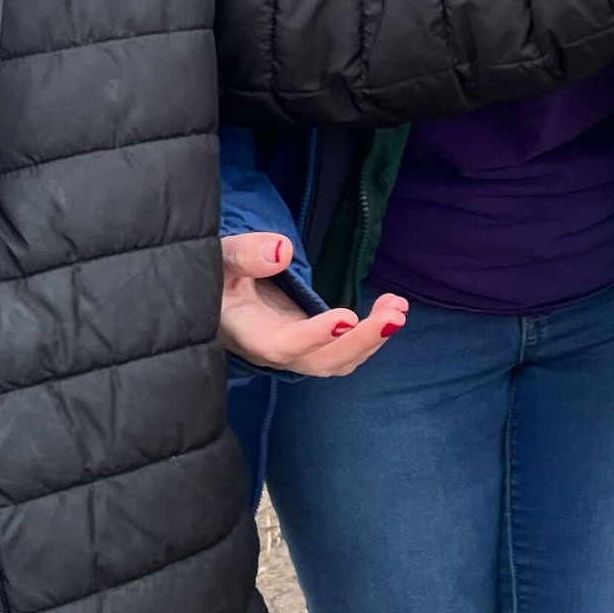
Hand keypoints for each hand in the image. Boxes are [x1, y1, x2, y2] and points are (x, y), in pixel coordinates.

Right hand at [217, 233, 407, 374]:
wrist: (216, 292)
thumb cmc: (215, 273)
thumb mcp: (220, 256)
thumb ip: (246, 254)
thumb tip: (282, 250)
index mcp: (247, 332)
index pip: (283, 345)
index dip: (314, 336)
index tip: (346, 317)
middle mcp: (273, 350)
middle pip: (321, 362)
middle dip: (361, 342)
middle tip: (394, 315)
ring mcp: (295, 351)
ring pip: (338, 361)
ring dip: (372, 338)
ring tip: (398, 307)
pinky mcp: (310, 344)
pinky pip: (343, 351)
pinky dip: (370, 334)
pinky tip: (390, 308)